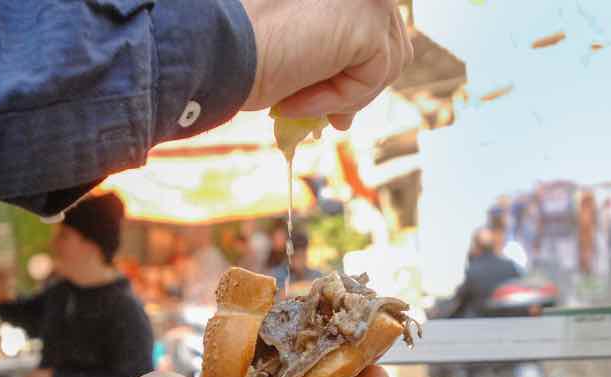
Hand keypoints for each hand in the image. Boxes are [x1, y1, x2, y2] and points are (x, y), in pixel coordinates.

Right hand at [239, 0, 413, 129]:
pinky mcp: (369, 21)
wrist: (220, 52)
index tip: (335, 111)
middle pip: (391, 43)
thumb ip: (333, 61)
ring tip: (301, 104)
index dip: (358, 69)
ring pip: (389, 63)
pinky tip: (297, 100)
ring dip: (348, 96)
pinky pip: (373, 76)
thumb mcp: (300, 54)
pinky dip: (339, 98)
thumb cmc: (243, 53)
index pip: (373, 27)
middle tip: (334, 122)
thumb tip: (350, 112)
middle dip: (362, 88)